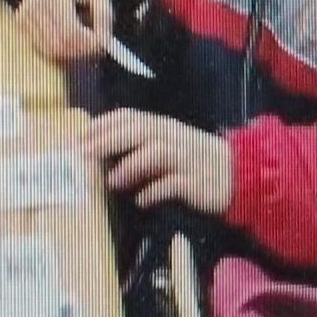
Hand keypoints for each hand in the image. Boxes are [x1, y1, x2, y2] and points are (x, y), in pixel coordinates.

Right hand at [17, 0, 112, 61]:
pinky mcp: (21, 21)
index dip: (89, 44)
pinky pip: (41, 46)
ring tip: (80, 32)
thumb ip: (104, 14)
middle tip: (95, 41)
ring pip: (50, 50)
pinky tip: (66, 32)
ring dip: (70, 50)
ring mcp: (25, 15)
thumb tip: (105, 43)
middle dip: (81, 50)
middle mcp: (35, 6)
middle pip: (60, 46)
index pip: (71, 33)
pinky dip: (57, 46)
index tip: (103, 42)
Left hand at [82, 109, 233, 214]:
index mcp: (163, 126)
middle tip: (83, 156)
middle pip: (138, 131)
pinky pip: (173, 183)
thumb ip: (137, 148)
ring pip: (156, 152)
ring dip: (130, 166)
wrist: (239, 175)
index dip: (102, 125)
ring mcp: (186, 158)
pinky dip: (154, 191)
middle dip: (108, 141)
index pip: (128, 117)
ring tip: (112, 181)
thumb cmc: (193, 163)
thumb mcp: (166, 148)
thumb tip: (98, 156)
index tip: (77, 138)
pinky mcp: (197, 182)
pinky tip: (141, 200)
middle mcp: (173, 137)